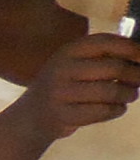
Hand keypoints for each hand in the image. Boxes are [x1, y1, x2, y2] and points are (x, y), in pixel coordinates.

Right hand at [16, 32, 139, 140]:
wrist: (31, 117)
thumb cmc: (63, 87)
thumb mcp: (74, 65)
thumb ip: (102, 58)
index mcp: (67, 51)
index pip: (105, 42)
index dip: (131, 48)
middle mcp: (61, 69)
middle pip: (114, 68)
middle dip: (135, 75)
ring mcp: (61, 93)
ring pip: (111, 92)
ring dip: (128, 94)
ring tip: (129, 95)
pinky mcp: (64, 115)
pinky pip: (104, 111)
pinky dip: (117, 110)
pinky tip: (116, 108)